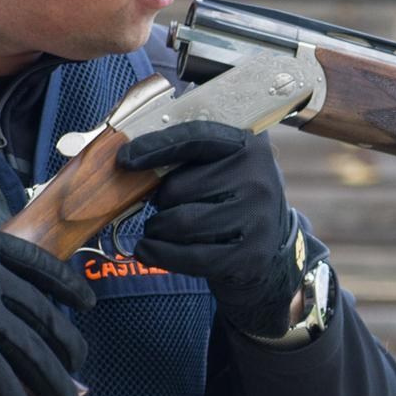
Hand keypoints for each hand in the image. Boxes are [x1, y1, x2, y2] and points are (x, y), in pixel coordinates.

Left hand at [119, 122, 304, 335]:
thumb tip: (130, 159)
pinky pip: (190, 256)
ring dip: (157, 229)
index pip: (195, 138)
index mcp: (249, 145)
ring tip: (158, 229)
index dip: (155, 147)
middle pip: (179, 187)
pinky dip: (160, 255)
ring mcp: (257, 218)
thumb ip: (188, 155)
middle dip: (160, 201)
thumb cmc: (232, 198)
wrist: (271, 247)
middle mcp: (258, 178)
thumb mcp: (223, 166)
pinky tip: (147, 251)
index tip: (125, 159)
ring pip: (181, 223)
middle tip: (164, 207)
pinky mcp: (251, 255)